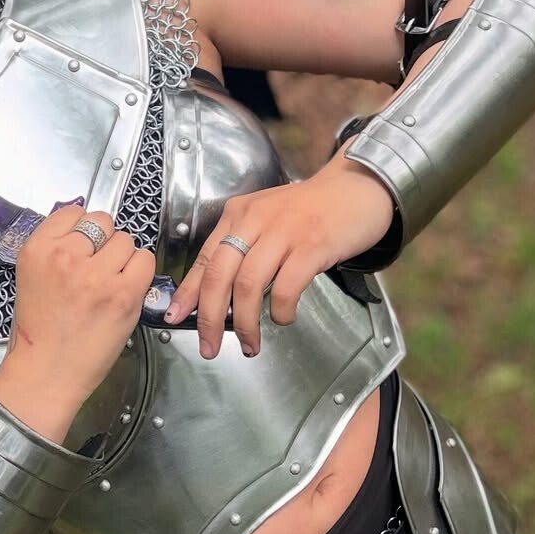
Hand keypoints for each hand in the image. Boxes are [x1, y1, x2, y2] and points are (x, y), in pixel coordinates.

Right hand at [0, 202, 157, 407]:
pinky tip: (126, 287)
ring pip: (125, 240)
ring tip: (111, 280)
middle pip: (101, 222)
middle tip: (98, 266)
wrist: (46, 372)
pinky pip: (144, 260)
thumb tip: (82, 230)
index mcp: (38, 250)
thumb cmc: (39, 334)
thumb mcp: (31, 279)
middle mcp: (66, 256)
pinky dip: (140, 271)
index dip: (82, 228)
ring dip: (122, 257)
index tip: (84, 242)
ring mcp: (96, 274)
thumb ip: (55, 250)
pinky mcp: (123, 293)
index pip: (72, 212)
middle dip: (103, 241)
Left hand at [162, 152, 395, 357]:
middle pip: (219, 275)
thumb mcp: (267, 219)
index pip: (205, 258)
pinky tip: (283, 317)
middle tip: (209, 345)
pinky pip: (286, 287)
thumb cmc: (312, 211)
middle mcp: (256, 220)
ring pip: (248, 284)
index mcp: (239, 215)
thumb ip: (244, 247)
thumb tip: (218, 294)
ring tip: (249, 344)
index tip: (175, 317)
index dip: (187, 292)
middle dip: (209, 317)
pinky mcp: (312, 245)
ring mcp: (284, 232)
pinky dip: (281, 310)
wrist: (358, 188)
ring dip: (244, 322)